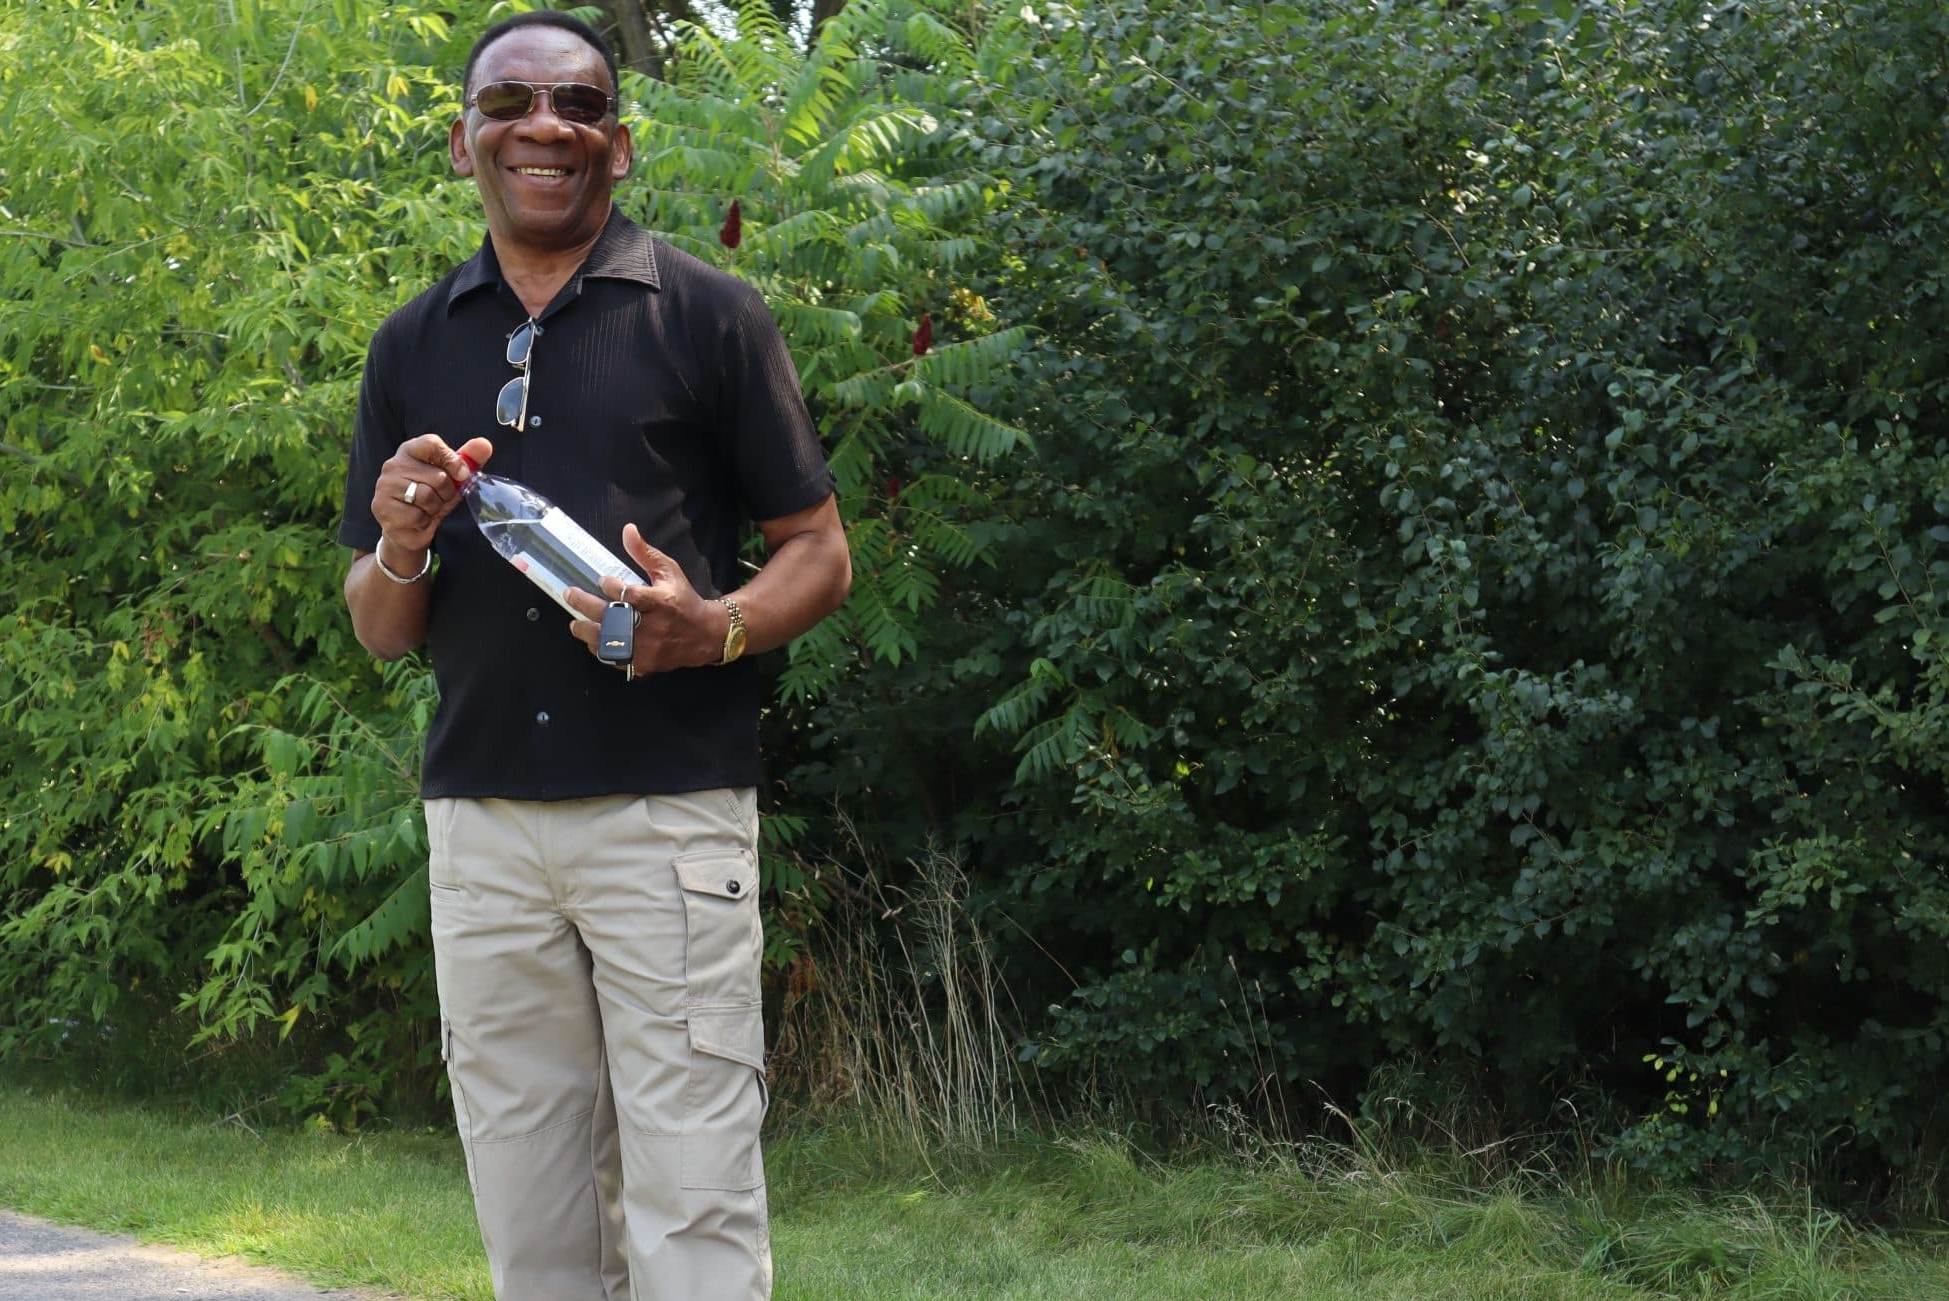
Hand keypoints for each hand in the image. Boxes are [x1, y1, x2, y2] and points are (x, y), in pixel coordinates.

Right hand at [372, 434, 494, 553]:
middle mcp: (393, 465)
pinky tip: (418, 521)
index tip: (461, 475)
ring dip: (435, 509)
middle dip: (447, 493)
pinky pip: (417, 516)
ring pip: (427, 497)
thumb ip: (468, 460)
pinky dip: (424, 522)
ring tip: (428, 509)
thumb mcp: (453, 478)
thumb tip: (484, 444)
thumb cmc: (433, 498)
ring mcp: (385, 486)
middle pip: (437, 476)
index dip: (452, 460)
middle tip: (439, 499)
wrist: (410, 529)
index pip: (432, 444)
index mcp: (410, 451)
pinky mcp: (383, 508)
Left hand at [566, 523, 726, 676]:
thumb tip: (627, 530)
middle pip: (613, 618)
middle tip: (571, 594)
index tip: (601, 580)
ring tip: (575, 623)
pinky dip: (601, 650)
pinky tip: (593, 640)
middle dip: (586, 605)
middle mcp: (653, 627)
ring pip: (610, 643)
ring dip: (588, 632)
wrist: (703, 635)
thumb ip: (645, 553)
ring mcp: (648, 649)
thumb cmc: (683, 599)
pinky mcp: (644, 664)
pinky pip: (615, 660)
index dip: (610, 586)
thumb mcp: (669, 572)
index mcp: (661, 602)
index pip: (630, 595)